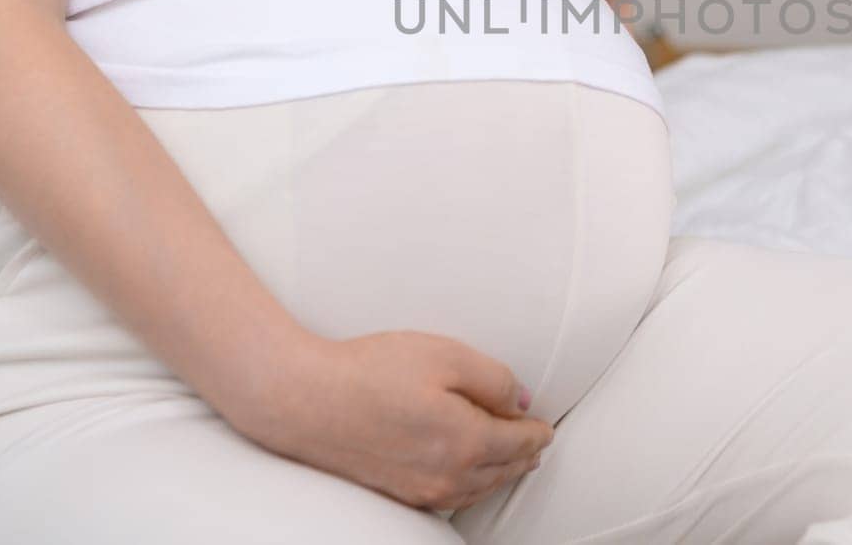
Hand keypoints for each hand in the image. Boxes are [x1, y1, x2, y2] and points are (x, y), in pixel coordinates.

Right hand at [226, 329, 553, 510]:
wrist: (304, 401)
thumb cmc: (371, 371)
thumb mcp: (445, 355)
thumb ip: (494, 379)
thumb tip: (522, 401)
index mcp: (467, 441)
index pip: (522, 443)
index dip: (538, 432)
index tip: (547, 426)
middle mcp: (449, 476)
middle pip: (505, 470)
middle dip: (525, 455)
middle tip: (537, 442)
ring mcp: (422, 490)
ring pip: (480, 488)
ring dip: (501, 473)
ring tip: (513, 459)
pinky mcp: (399, 493)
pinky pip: (452, 496)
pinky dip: (472, 485)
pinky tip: (470, 472)